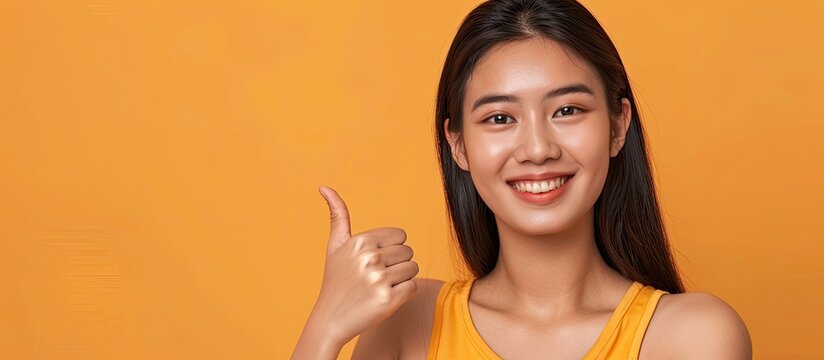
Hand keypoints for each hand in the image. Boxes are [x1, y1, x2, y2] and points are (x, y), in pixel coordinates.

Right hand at [310, 186, 418, 345]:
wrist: (330, 320)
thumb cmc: (336, 281)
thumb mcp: (335, 246)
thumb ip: (337, 216)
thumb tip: (324, 187)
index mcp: (360, 241)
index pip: (400, 235)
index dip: (392, 248)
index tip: (376, 260)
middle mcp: (370, 258)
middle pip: (409, 252)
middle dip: (397, 264)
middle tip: (377, 277)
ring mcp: (379, 279)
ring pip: (413, 269)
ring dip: (402, 279)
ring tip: (380, 287)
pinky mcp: (388, 300)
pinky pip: (413, 287)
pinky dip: (404, 294)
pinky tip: (385, 298)